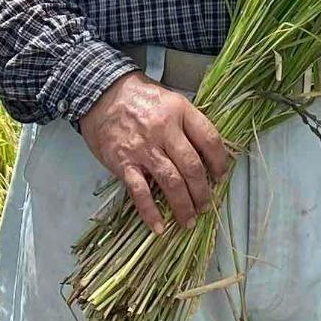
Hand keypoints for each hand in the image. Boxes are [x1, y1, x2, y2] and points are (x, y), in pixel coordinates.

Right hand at [77, 72, 233, 234]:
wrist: (100, 93)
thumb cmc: (138, 96)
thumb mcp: (169, 99)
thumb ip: (186, 123)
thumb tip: (206, 153)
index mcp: (179, 111)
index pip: (209, 139)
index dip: (219, 161)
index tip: (221, 176)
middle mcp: (164, 130)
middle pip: (192, 166)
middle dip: (202, 192)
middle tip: (205, 206)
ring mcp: (143, 148)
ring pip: (171, 182)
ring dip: (183, 205)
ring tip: (188, 220)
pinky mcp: (123, 162)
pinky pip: (140, 192)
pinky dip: (150, 212)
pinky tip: (159, 227)